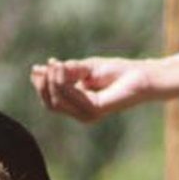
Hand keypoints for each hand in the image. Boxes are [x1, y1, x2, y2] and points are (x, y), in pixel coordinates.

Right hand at [30, 57, 152, 122]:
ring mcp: (89, 114)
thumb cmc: (117, 71)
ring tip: (54, 65)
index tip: (36, 68)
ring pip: (59, 101)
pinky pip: (72, 97)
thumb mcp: (85, 68)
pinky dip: (64, 83)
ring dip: (53, 82)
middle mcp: (82, 114)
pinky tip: (62, 69)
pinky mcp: (96, 110)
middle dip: (44, 85)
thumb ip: (65, 72)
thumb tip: (40, 69)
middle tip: (45, 66)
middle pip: (51, 103)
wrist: (141, 75)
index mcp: (78, 105)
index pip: (51, 101)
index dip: (41, 86)